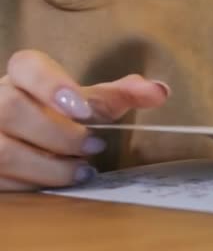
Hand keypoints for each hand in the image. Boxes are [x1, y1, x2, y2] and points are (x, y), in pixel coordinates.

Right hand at [0, 50, 168, 190]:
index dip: (53, 85)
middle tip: (95, 147)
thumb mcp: (85, 104)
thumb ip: (120, 96)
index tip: (83, 110)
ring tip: (83, 171)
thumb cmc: (55, 115)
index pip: (27, 66)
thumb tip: (160, 91)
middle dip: (60, 135)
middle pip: (11, 109)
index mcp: (21, 76)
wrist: (18, 136)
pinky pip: (2, 181)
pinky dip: (34, 185)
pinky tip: (59, 184)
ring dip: (49, 167)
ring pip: (4, 151)